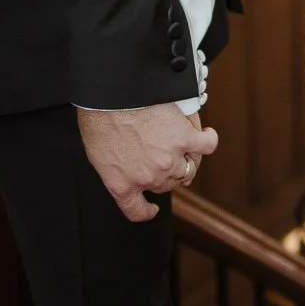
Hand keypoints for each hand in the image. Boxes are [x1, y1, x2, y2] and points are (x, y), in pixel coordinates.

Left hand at [77, 104, 218, 223]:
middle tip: (168, 157)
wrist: (112, 94)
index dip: (147, 211)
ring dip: (189, 158)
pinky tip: (205, 134)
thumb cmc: (99, 116)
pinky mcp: (185, 138)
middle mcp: (148, 177)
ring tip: (189, 143)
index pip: (136, 210)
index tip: (152, 208)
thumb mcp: (97, 153)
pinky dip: (207, 140)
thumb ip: (114, 169)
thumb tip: (125, 167)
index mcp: (122, 184)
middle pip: (168, 184)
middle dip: (168, 173)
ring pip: (189, 168)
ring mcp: (169, 160)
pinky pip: (206, 146)